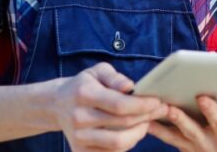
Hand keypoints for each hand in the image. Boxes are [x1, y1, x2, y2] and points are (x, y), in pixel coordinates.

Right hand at [51, 62, 168, 151]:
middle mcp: (78, 117)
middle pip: (122, 124)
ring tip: (146, 122)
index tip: (157, 101)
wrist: (56, 105)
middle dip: (146, 117)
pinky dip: (126, 144)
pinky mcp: (79, 151)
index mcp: (84, 94)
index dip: (142, 105)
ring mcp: (78, 137)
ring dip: (139, 133)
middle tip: (160, 111)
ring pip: (119, 143)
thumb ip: (115, 77)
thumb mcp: (97, 72)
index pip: (119, 104)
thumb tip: (130, 87)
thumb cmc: (84, 85)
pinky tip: (132, 132)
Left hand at [147, 94, 216, 151]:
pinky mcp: (181, 146)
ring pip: (172, 136)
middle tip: (167, 106)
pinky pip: (165, 138)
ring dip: (159, 125)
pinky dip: (154, 128)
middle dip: (178, 118)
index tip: (202, 96)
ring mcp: (191, 147)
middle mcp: (206, 144)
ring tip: (145, 114)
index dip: (210, 111)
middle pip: (190, 130)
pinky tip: (141, 118)